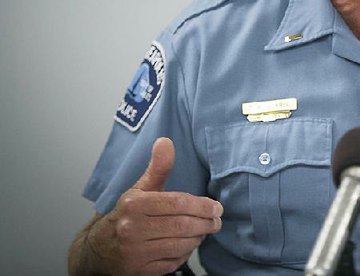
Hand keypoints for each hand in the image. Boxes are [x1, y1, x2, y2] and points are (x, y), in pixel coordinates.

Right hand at [78, 138, 222, 274]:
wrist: (97, 249)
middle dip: (206, 223)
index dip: (202, 206)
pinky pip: (172, 263)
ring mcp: (134, 252)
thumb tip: (165, 141)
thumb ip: (158, 168)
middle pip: (182, 226)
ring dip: (197, 239)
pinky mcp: (138, 271)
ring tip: (203, 231)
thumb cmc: (126, 215)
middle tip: (216, 221)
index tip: (217, 207)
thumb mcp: (140, 190)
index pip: (177, 203)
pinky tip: (187, 246)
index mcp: (134, 204)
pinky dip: (184, 254)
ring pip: (180, 245)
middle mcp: (132, 228)